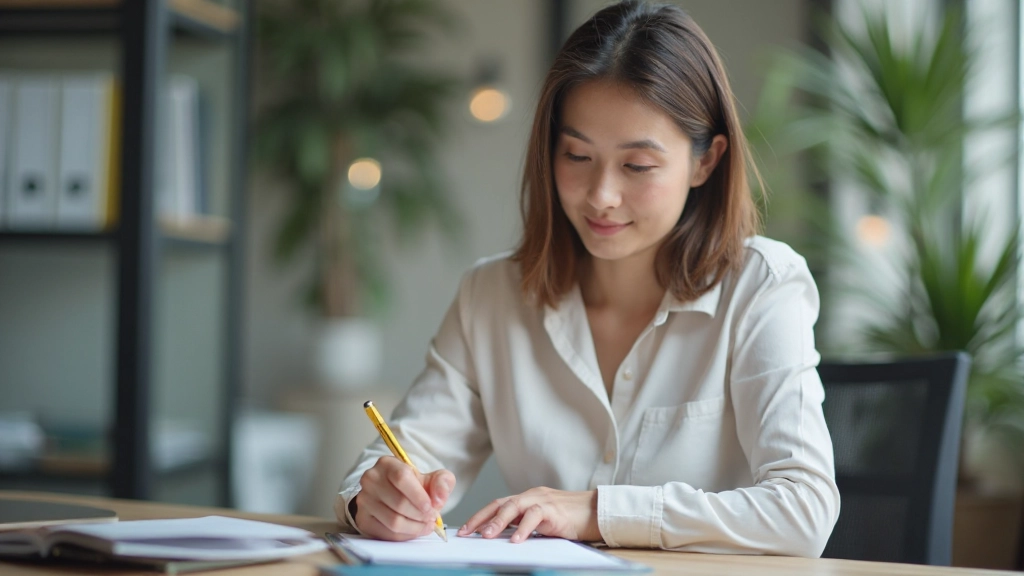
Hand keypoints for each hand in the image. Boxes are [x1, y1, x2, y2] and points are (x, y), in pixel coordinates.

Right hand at [353, 456, 454, 540]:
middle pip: (398, 503)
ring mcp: (364, 500)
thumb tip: (439, 498)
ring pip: (393, 521)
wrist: (394, 495)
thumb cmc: (413, 485)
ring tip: (425, 525)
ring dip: (414, 527)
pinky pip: (387, 533)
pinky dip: (405, 535)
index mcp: (387, 464)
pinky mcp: (363, 518)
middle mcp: (371, 479)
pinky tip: (413, 530)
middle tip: (431, 518)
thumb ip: (442, 483)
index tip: (431, 507)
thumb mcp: (432, 478)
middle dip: (420, 515)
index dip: (419, 496)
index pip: (402, 478)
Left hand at [457, 487, 600, 542]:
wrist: (598, 511)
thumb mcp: (544, 523)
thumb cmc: (573, 519)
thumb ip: (526, 526)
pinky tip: (516, 540)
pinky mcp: (555, 510)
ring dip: (498, 521)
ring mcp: (543, 500)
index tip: (465, 529)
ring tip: (486, 536)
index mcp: (528, 498)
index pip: (498, 504)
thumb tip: (505, 539)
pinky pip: (535, 516)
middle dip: (481, 517)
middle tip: (466, 532)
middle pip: (500, 503)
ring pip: (514, 506)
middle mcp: (532, 496)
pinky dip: (523, 528)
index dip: (480, 516)